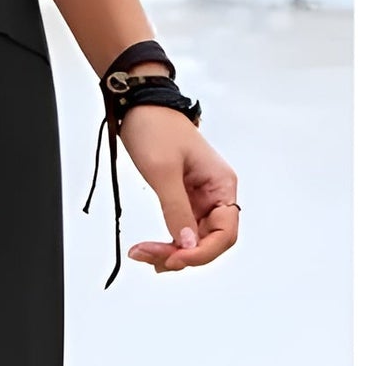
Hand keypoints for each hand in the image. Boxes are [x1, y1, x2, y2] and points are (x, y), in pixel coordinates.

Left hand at [118, 106, 239, 272]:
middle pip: (210, 240)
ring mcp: (199, 197)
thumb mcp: (163, 171)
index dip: (202, 252)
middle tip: (150, 258)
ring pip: (194, 238)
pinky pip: (181, 227)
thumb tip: (188, 244)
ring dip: (172, 251)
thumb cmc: (156, 127)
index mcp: (221, 185)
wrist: (139, 107)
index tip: (175, 258)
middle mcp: (215, 193)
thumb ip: (176, 209)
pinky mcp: (183, 197)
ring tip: (143, 254)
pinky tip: (150, 248)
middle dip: (183, 254)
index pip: (225, 233)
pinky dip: (168, 240)